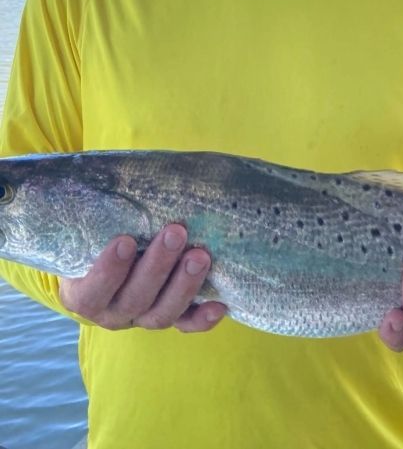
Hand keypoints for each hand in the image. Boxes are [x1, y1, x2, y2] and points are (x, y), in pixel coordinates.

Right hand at [59, 224, 226, 331]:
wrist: (108, 263)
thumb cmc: (99, 238)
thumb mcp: (90, 230)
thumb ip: (97, 214)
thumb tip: (103, 176)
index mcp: (84, 294)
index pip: (93, 291)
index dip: (109, 270)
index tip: (125, 240)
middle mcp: (113, 311)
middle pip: (135, 298)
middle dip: (158, 266)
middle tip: (176, 232)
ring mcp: (142, 318)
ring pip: (162, 313)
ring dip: (184, 285)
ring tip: (200, 256)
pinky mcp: (170, 319)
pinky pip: (186, 325)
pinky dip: (203, 318)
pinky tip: (220, 304)